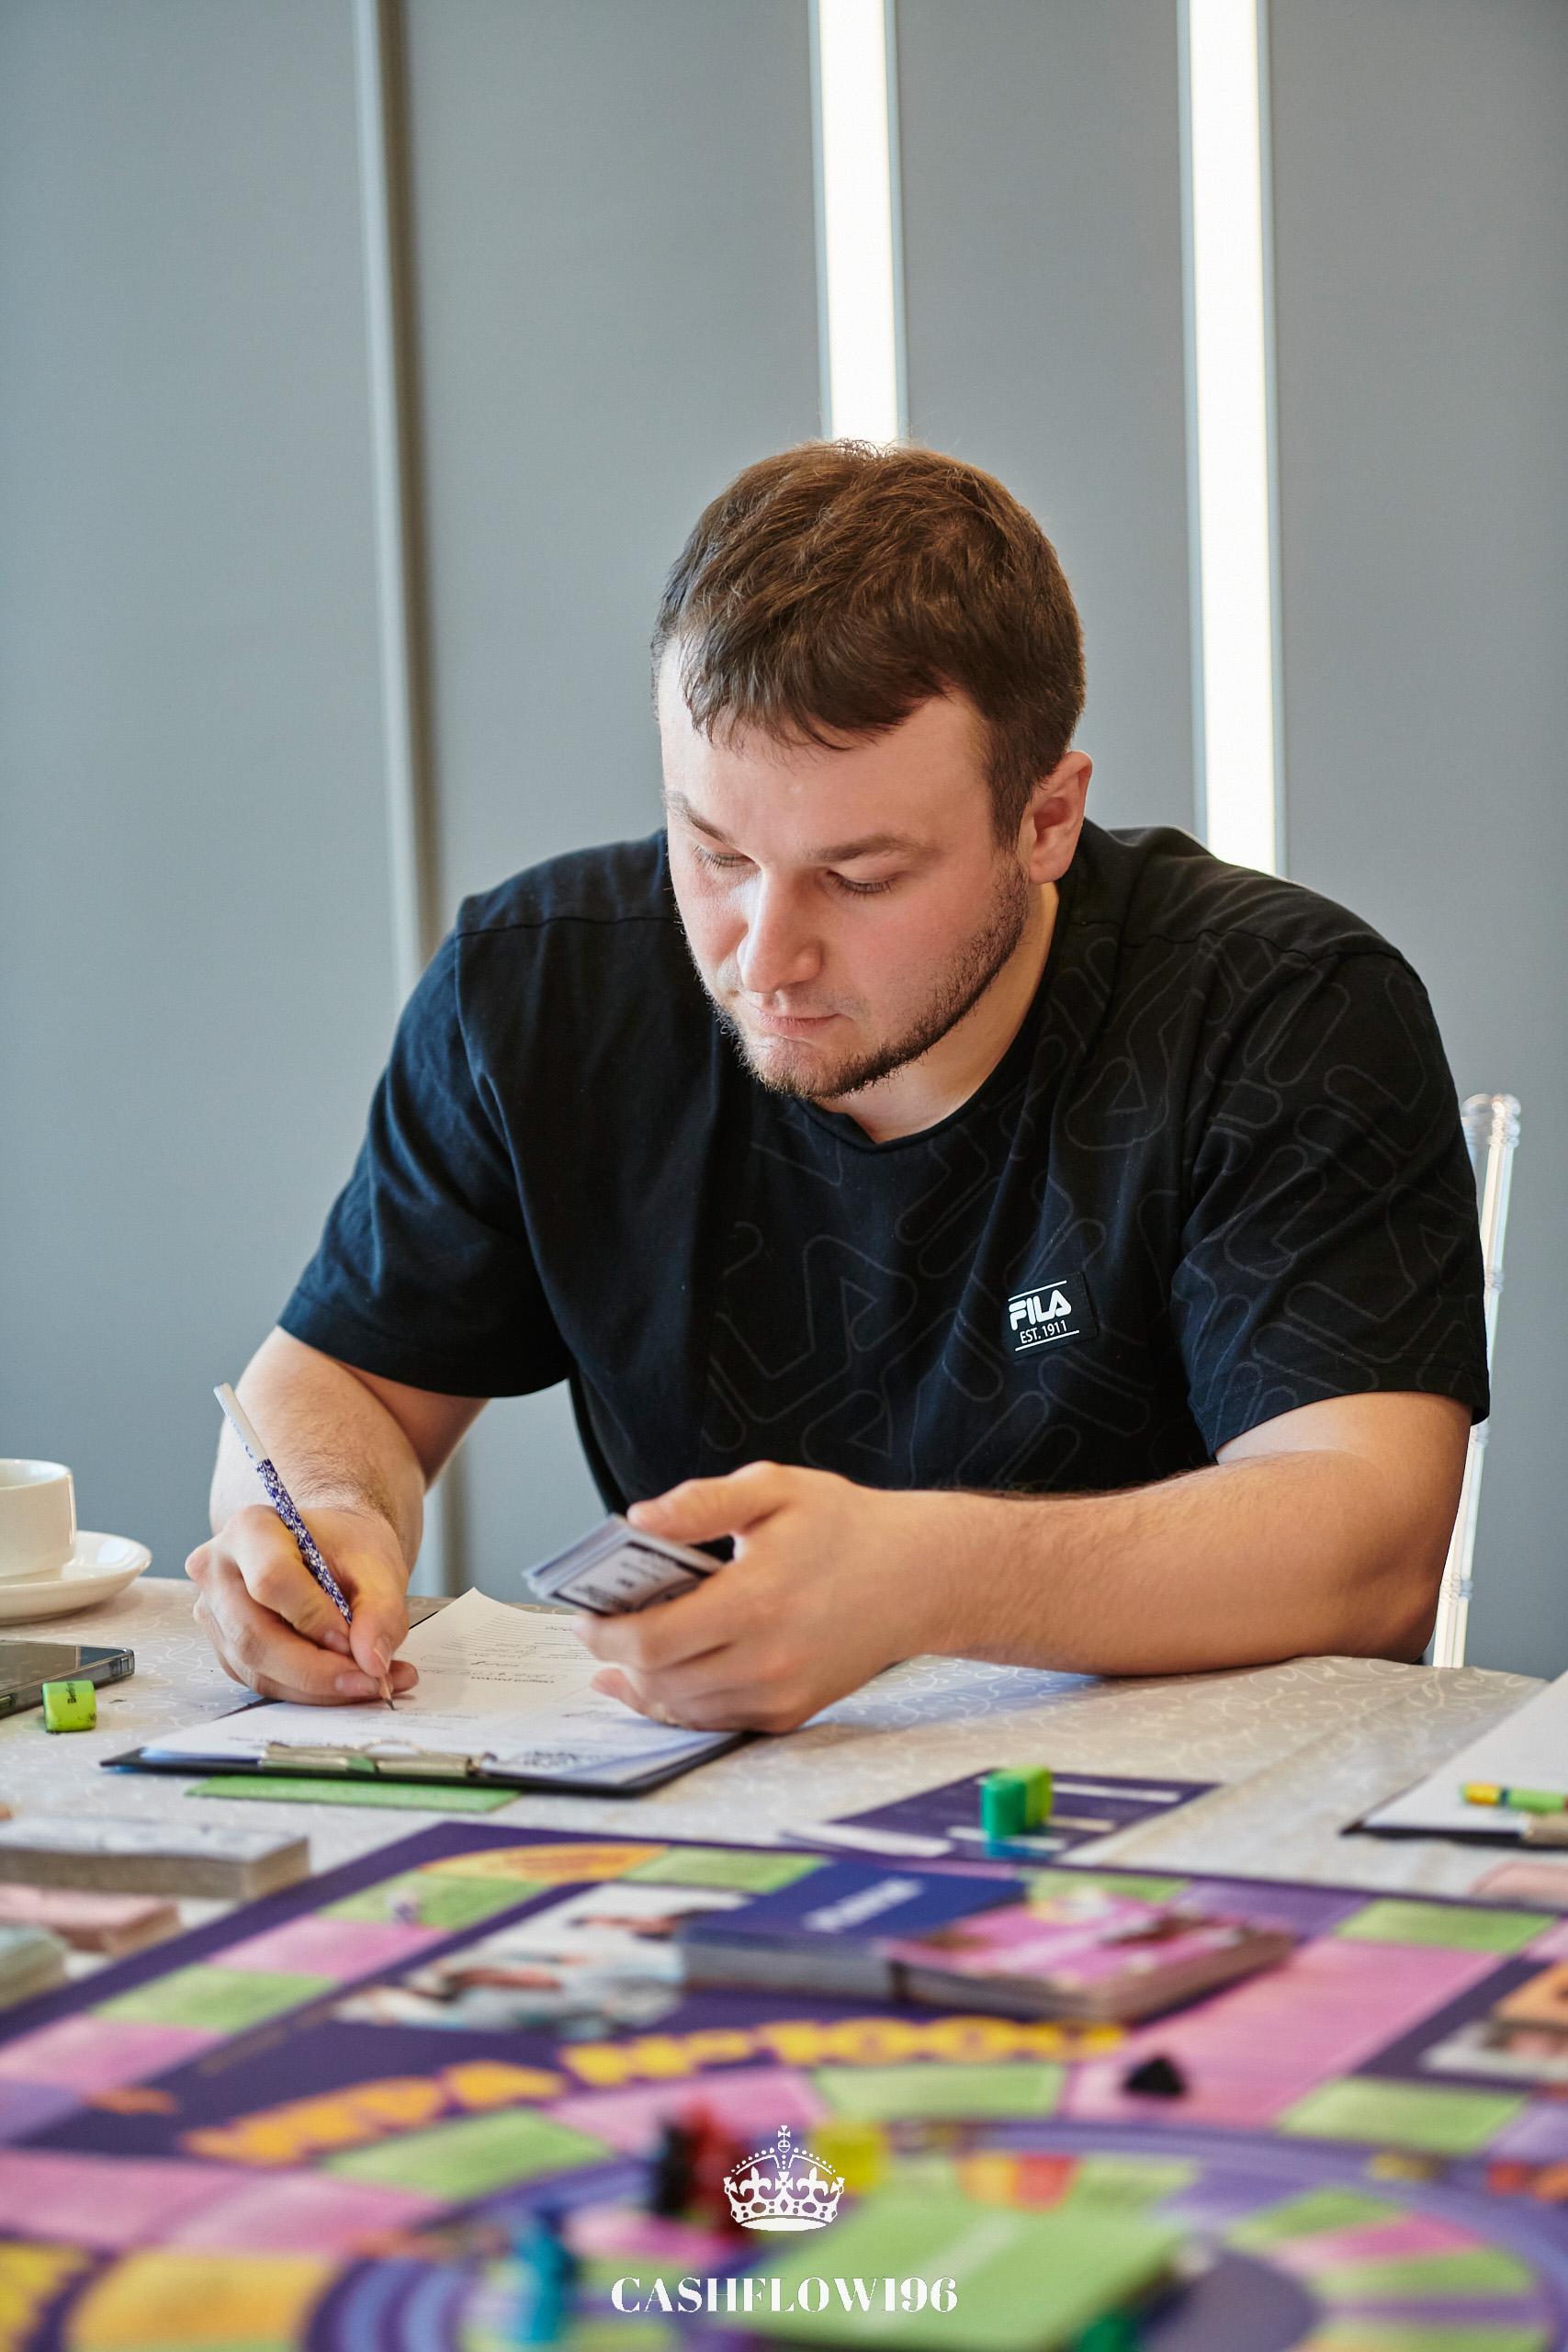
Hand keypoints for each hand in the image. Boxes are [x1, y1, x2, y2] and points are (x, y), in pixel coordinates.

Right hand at [186, 1504, 417, 1704]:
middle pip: (255, 1637)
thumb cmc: (347, 1547)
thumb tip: (372, 1662)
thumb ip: (380, 1610)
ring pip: (258, 1669)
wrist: (330, 1551)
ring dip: (319, 1688)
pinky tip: (349, 1684)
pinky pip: (263, 1682)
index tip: (355, 1641)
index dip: (313, 1618)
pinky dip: (310, 1692)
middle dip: (317, 1670)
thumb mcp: (377, 1565)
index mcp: (250, 1530)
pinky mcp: (226, 1649)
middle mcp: (218, 1571)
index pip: (271, 1580)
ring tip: (373, 1683)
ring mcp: (216, 1614)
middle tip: (372, 1681)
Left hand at [577, 1462, 938, 1732]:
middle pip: (658, 1679)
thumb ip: (699, 1502)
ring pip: (683, 1708)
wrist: (920, 1576)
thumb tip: (637, 1520)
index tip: (583, 1616)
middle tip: (596, 1632)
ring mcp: (780, 1693)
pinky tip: (665, 1678)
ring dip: (642, 1686)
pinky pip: (716, 1720)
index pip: (650, 1639)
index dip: (603, 1634)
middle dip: (614, 1659)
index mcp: (754, 1601)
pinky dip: (683, 1703)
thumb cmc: (845, 1527)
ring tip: (617, 1662)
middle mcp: (766, 1659)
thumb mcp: (773, 1489)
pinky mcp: (791, 1712)